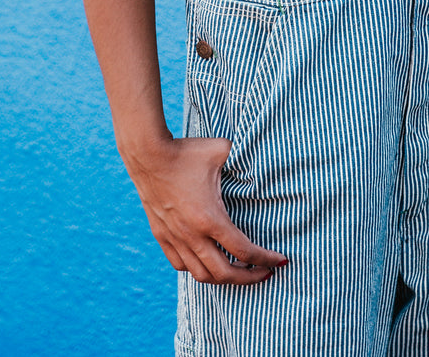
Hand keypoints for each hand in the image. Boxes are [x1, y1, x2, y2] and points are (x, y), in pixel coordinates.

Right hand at [122, 134, 286, 283]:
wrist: (148, 154)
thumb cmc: (186, 152)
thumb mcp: (221, 150)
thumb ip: (243, 156)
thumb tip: (258, 155)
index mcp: (210, 218)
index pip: (244, 251)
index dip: (265, 259)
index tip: (281, 260)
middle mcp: (192, 235)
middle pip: (224, 273)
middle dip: (249, 278)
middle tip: (264, 272)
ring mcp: (175, 238)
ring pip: (201, 275)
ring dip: (223, 278)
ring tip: (238, 271)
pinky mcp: (162, 236)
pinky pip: (180, 265)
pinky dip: (197, 270)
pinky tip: (207, 262)